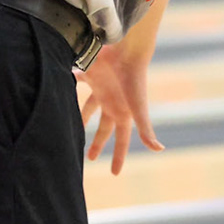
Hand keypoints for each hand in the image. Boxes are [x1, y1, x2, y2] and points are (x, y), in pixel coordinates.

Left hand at [76, 41, 164, 174]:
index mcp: (123, 113)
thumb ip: (146, 130)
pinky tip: (64, 84)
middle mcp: (112, 103)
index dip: (118, 156)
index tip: (115, 173)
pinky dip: (71, 82)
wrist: (127, 50)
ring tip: (73, 126)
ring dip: (82, 117)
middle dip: (97, 142)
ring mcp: (102, 89)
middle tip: (89, 157)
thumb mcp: (138, 108)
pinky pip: (78, 80)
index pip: (121, 140)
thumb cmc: (134, 80)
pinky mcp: (92, 74)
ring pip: (89, 107)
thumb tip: (159, 150)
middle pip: (104, 128)